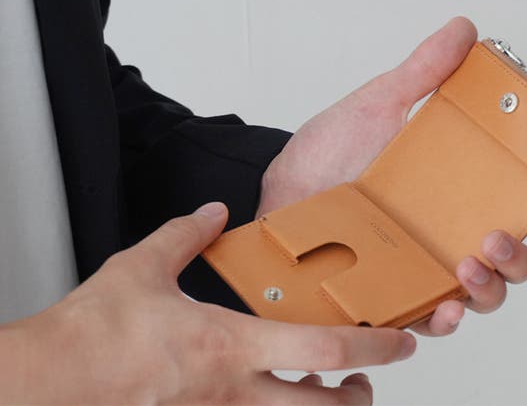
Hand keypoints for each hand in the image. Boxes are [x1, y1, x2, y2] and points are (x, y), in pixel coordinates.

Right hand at [0, 204, 415, 403]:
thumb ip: (187, 233)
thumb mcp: (144, 266)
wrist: (51, 383)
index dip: (375, 347)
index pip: (327, 350)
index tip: (402, 341)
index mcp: (232, 345)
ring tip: (328, 391)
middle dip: (360, 396)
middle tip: (367, 377)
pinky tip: (269, 394)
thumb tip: (214, 212)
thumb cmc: (96, 333)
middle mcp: (236, 392)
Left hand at [256, 17, 526, 335]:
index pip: (516, 198)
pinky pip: (428, 320)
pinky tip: (446, 310)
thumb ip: (421, 74)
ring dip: (491, 289)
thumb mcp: (376, 107)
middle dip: (521, 256)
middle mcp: (445, 231)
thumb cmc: (326, 152)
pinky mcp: (390, 296)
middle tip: (498, 236)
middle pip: (510, 256)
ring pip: (481, 294)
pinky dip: (444, 322)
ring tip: (469, 267)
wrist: (276, 191)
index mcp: (453, 188)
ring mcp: (420, 266)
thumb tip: (463, 30)